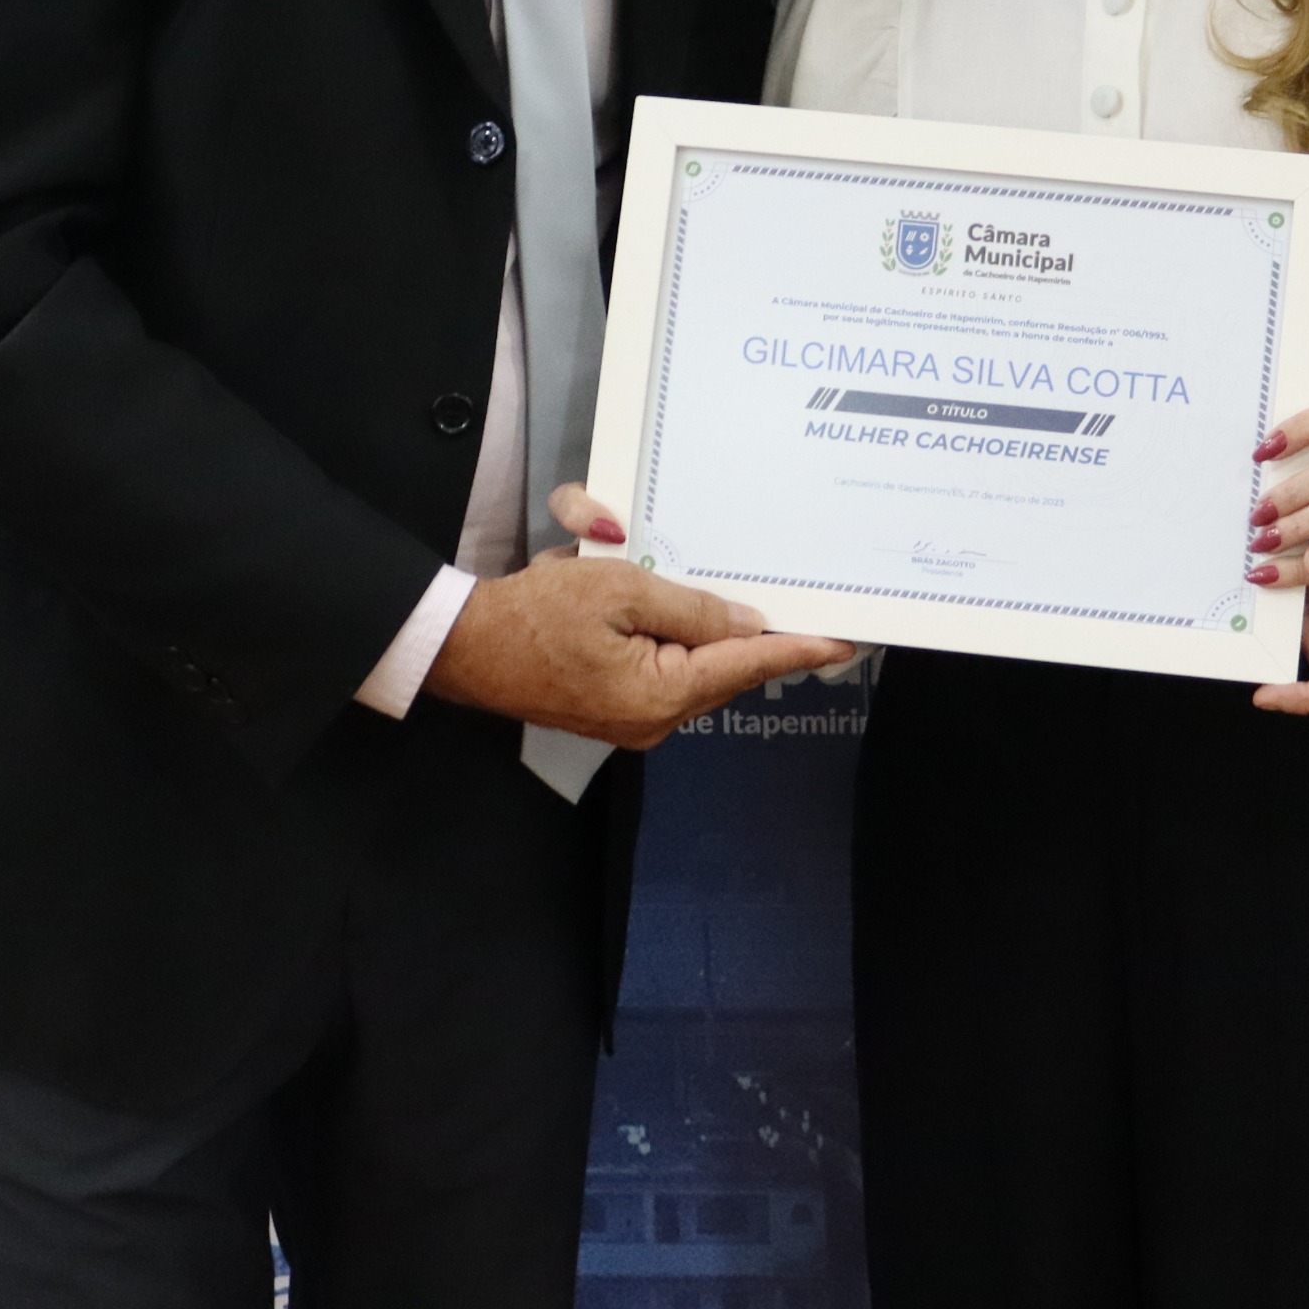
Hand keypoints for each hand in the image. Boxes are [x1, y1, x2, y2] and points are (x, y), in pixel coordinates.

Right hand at [424, 487, 854, 747]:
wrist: (463, 646)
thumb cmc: (535, 615)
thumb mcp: (620, 590)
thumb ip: (692, 608)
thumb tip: (747, 624)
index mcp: (662, 695)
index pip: (748, 663)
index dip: (798, 647)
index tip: (845, 641)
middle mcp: (654, 719)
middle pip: (723, 665)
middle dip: (742, 629)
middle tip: (788, 602)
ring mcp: (633, 718)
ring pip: (691, 663)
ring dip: (688, 622)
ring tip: (683, 591)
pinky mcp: (613, 706)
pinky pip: (659, 664)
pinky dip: (659, 631)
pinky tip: (642, 598)